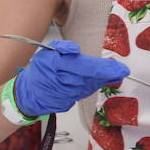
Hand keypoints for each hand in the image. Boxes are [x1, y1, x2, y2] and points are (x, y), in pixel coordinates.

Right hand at [13, 40, 130, 117]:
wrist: (28, 94)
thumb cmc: (39, 72)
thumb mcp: (47, 53)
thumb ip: (62, 48)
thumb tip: (75, 49)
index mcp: (57, 66)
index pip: (86, 67)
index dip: (105, 68)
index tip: (121, 69)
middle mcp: (64, 81)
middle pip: (93, 77)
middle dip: (109, 74)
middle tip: (121, 70)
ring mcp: (68, 94)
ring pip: (91, 85)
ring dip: (103, 79)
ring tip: (113, 73)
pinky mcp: (70, 102)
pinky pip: (86, 91)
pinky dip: (94, 85)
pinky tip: (100, 80)